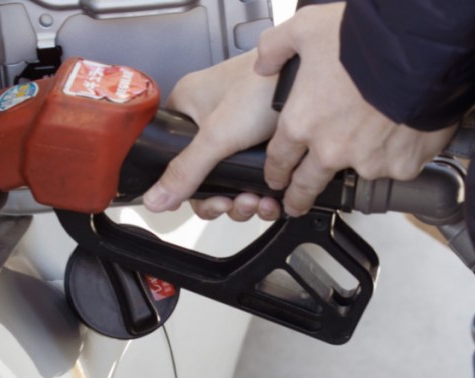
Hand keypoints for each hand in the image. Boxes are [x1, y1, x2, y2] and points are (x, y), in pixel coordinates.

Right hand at [143, 50, 280, 219]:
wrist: (319, 76)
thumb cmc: (265, 85)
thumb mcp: (217, 135)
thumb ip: (186, 171)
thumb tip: (155, 199)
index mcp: (187, 107)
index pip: (173, 159)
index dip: (189, 188)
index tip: (208, 200)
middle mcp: (210, 119)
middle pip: (204, 177)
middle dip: (222, 199)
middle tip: (235, 204)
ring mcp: (238, 131)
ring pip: (231, 181)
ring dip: (243, 201)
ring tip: (257, 201)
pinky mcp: (264, 139)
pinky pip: (254, 177)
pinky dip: (262, 194)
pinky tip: (271, 199)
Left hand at [255, 2, 455, 215]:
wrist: (423, 47)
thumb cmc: (366, 38)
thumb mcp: (306, 28)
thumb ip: (277, 48)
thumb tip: (263, 62)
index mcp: (302, 123)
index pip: (278, 160)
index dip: (276, 171)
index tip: (277, 178)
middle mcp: (330, 149)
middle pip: (306, 185)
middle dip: (298, 197)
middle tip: (297, 203)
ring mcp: (366, 161)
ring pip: (357, 173)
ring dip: (359, 162)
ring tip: (371, 141)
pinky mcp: (401, 165)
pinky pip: (396, 166)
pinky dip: (398, 153)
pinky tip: (402, 131)